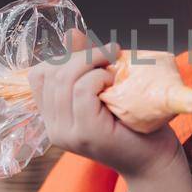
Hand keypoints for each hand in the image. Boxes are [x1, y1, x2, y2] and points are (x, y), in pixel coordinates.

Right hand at [27, 35, 182, 178]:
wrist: (154, 159)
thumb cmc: (133, 123)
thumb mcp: (103, 89)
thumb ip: (84, 65)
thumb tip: (70, 32)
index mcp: (53, 118)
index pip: (38, 76)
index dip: (62, 58)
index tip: (92, 57)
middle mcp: (54, 128)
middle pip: (51, 73)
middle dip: (81, 55)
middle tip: (110, 53)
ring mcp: (67, 133)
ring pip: (65, 79)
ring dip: (92, 63)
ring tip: (113, 68)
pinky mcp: (86, 133)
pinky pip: (82, 90)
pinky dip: (98, 77)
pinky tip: (113, 83)